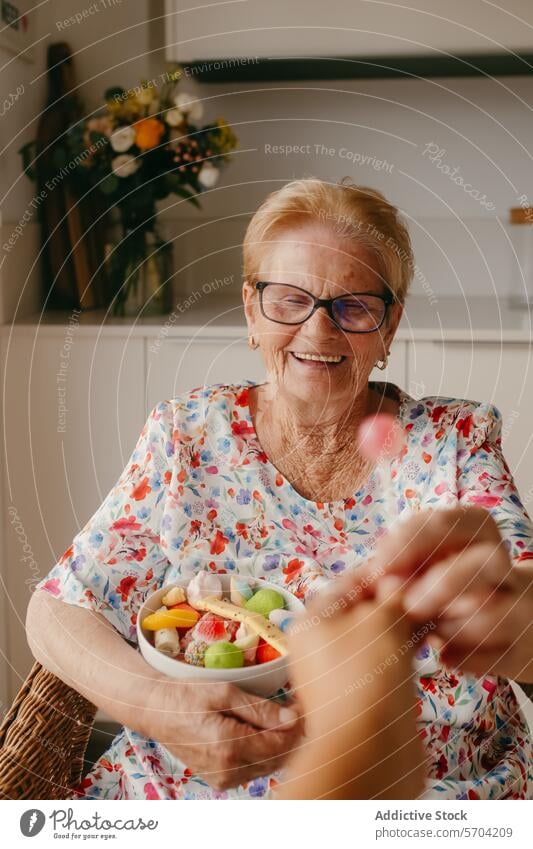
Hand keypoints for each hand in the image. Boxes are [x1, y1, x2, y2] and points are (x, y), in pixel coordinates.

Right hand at [140, 678, 303, 790]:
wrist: (155, 710)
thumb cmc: (186, 695)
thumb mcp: (224, 692)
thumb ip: (260, 709)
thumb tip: (292, 718)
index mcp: (229, 746)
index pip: (280, 744)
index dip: (297, 725)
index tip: (304, 706)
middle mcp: (228, 770)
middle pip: (278, 758)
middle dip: (291, 734)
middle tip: (297, 708)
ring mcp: (223, 779)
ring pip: (268, 766)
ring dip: (279, 743)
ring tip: (281, 716)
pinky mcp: (219, 780)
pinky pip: (253, 769)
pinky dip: (263, 752)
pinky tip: (262, 731)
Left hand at [280, 575, 424, 798]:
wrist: (369, 751)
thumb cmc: (368, 674)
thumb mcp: (382, 619)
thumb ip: (394, 593)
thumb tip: (400, 581)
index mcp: (312, 619)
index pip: (351, 580)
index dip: (385, 571)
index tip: (417, 568)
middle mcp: (320, 645)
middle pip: (364, 609)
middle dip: (398, 601)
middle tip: (431, 596)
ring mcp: (341, 673)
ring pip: (378, 637)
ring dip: (406, 626)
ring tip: (435, 619)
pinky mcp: (364, 696)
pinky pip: (386, 662)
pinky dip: (406, 652)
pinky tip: (430, 645)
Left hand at [359, 506, 532, 678]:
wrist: (510, 626)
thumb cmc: (450, 587)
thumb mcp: (423, 567)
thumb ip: (396, 569)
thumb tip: (372, 580)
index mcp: (476, 534)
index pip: (449, 522)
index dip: (412, 540)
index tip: (381, 566)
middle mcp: (505, 567)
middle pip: (487, 561)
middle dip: (445, 582)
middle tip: (410, 605)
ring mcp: (521, 609)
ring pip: (494, 614)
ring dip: (451, 627)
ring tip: (429, 634)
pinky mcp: (522, 650)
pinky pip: (495, 656)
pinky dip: (463, 658)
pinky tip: (445, 655)